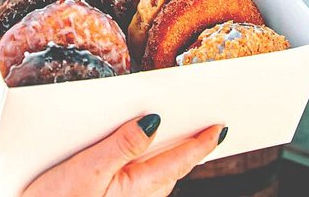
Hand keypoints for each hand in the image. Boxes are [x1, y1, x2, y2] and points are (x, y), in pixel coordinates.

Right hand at [23, 115, 225, 196]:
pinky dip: (146, 166)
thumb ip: (122, 144)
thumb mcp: (86, 169)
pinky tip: (139, 155)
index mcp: (134, 188)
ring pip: (155, 179)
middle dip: (189, 150)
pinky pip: (137, 183)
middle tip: (208, 127)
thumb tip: (155, 120)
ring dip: (168, 159)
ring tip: (179, 135)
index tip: (221, 127)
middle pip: (170, 170)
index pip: (177, 162)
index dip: (200, 144)